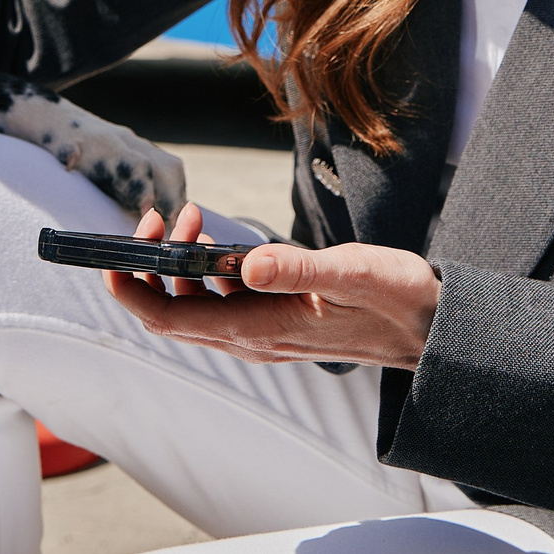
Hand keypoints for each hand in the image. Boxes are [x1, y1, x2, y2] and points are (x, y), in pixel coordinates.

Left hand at [105, 203, 439, 372]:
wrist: (432, 328)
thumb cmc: (396, 299)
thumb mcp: (350, 272)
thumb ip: (297, 268)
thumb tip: (245, 261)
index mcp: (259, 330)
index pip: (169, 320)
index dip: (132, 289)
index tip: (121, 249)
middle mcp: (252, 338)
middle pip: (172, 311)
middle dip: (153, 264)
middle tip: (169, 214)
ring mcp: (263, 332)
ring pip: (195, 305)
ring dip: (181, 264)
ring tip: (195, 217)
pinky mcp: (276, 321)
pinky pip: (221, 301)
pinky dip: (208, 270)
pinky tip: (222, 243)